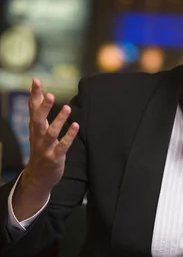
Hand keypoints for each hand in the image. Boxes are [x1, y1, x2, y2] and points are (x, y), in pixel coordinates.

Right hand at [13, 79, 78, 220]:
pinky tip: (76, 126)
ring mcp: (46, 148)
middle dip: (44, 108)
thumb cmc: (40, 148)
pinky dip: (69, 136)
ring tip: (67, 108)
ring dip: (59, 121)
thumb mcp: (38, 130)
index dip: (34, 95)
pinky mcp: (55, 157)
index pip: (32, 108)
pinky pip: (63, 146)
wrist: (38, 176)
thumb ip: (39, 112)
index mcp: (34, 128)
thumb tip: (40, 93)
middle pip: (38, 120)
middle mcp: (38, 136)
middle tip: (50, 95)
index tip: (36, 80)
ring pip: (51, 133)